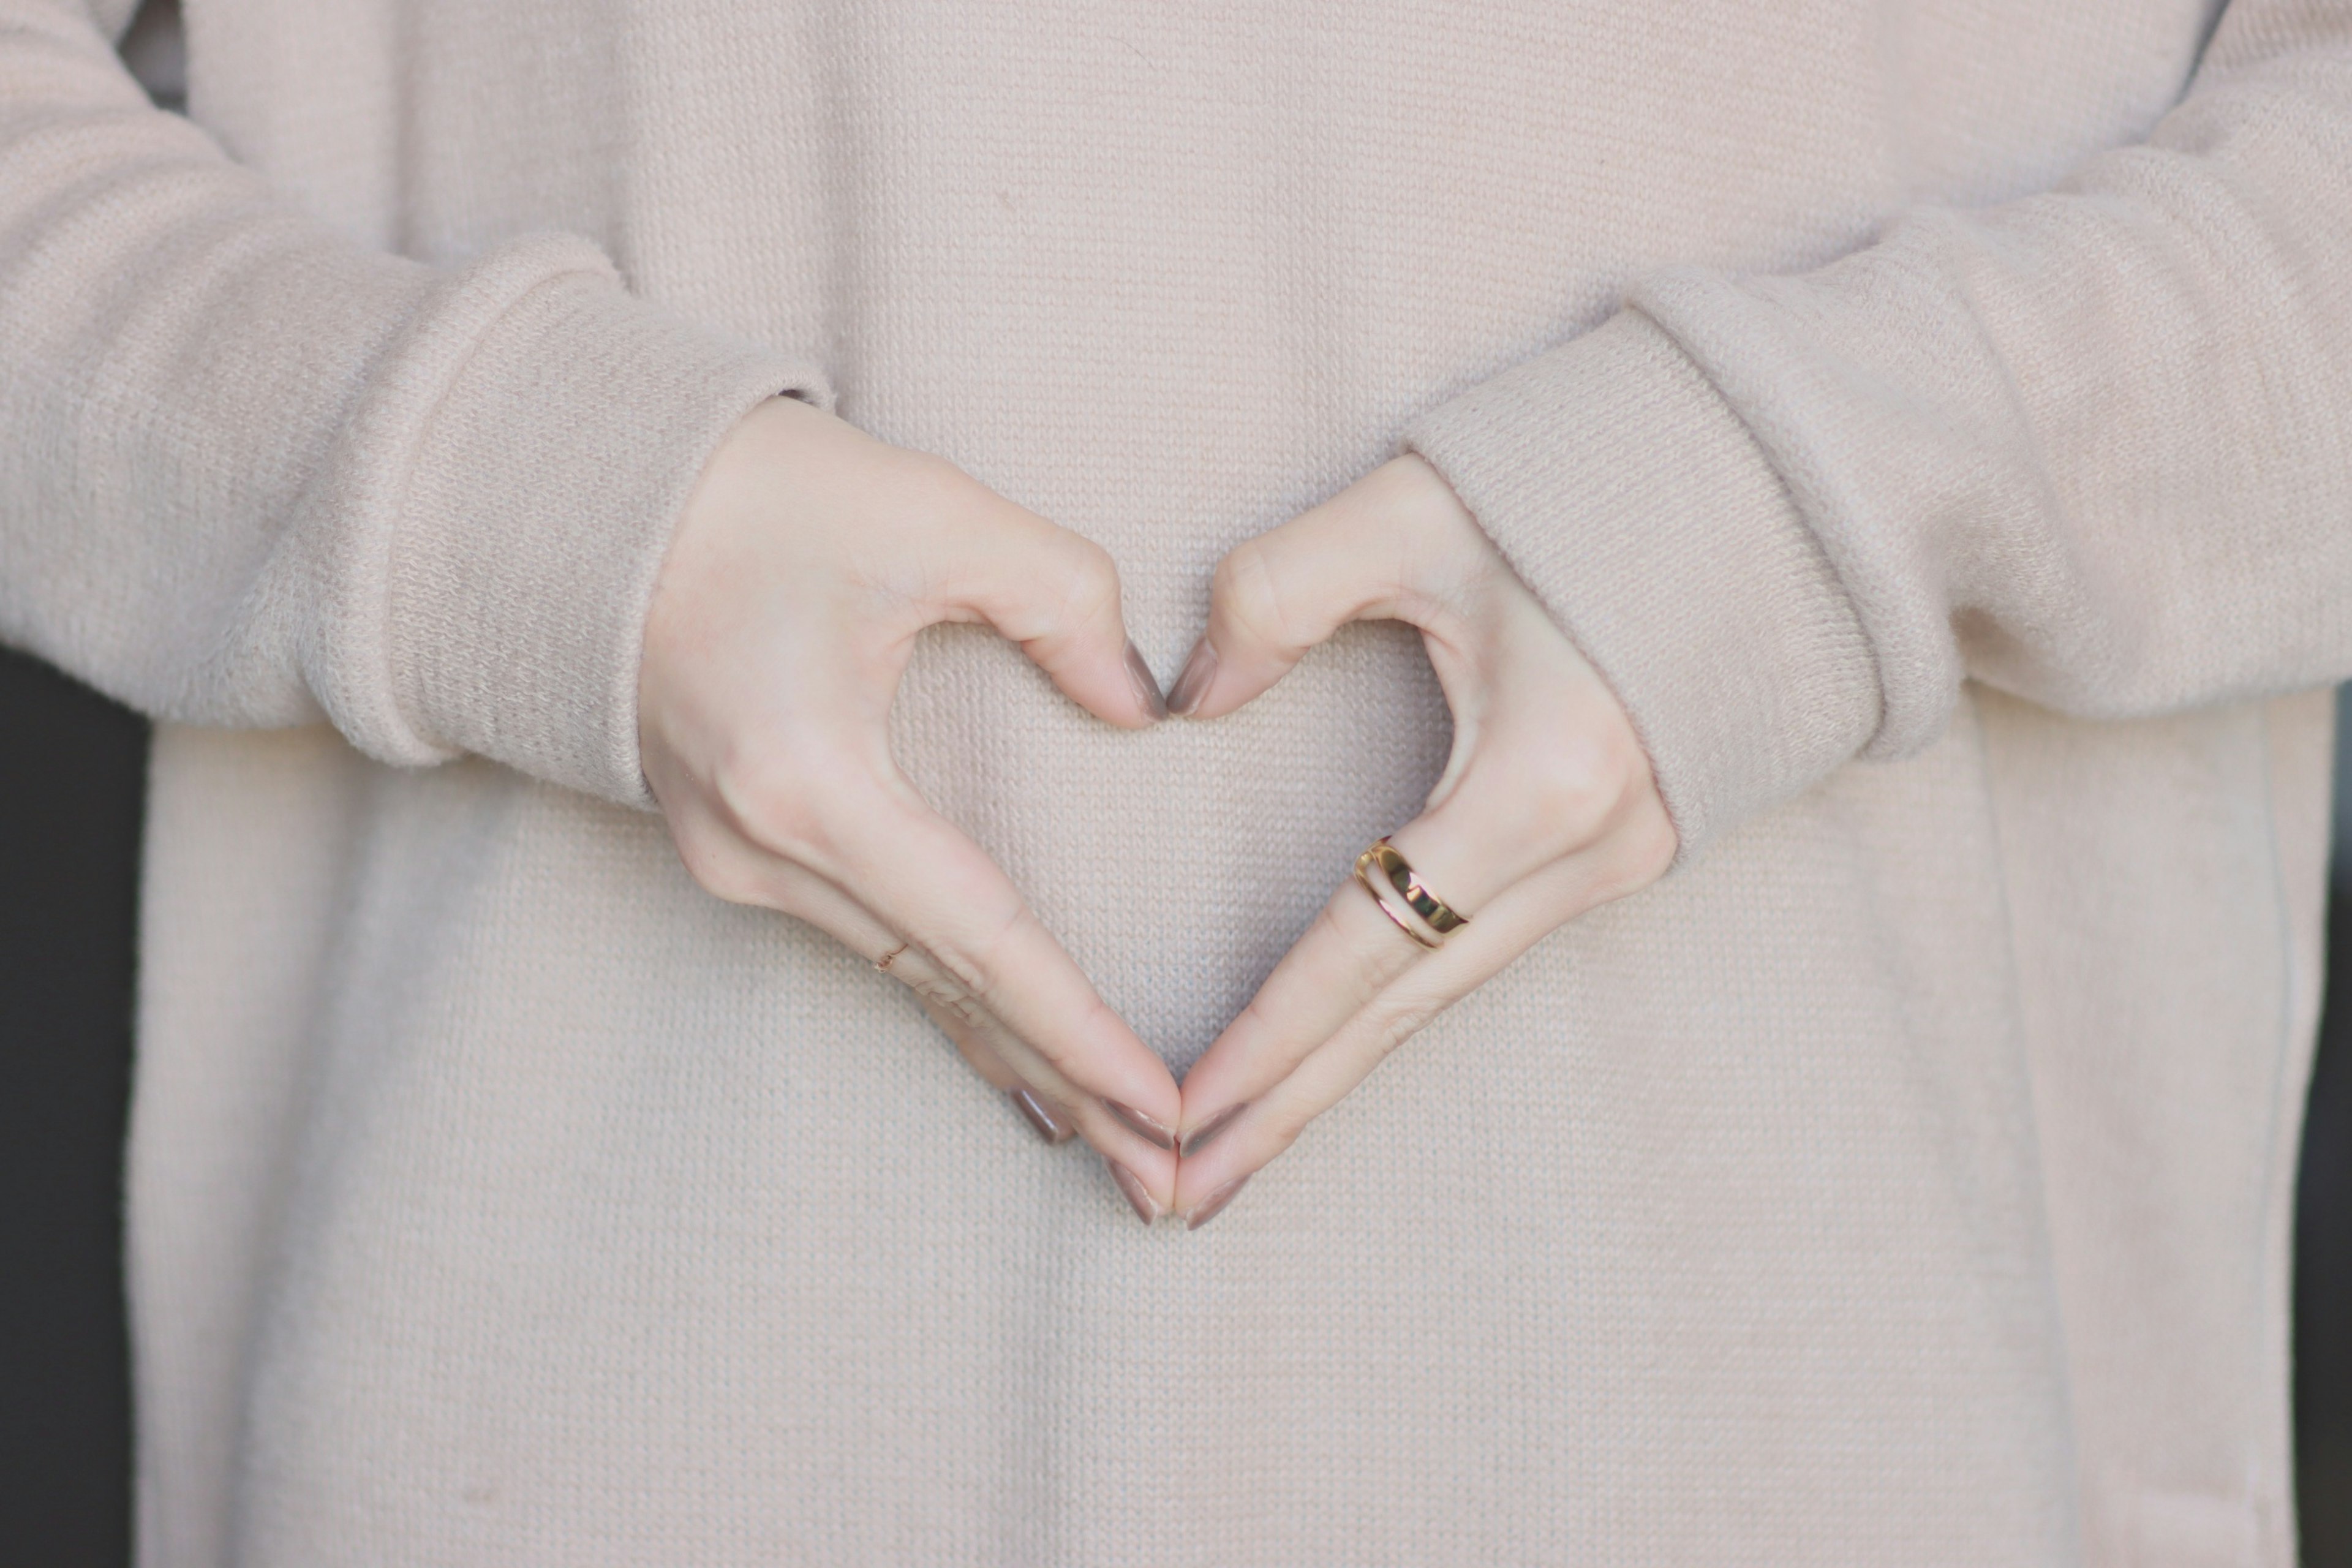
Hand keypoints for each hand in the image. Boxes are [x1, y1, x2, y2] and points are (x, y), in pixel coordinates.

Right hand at [639, 397, 1182, 1214]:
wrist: (572, 496)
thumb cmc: (751, 492)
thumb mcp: (928, 512)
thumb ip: (1061, 598)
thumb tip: (1140, 705)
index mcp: (810, 783)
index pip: (980, 939)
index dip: (1079, 1029)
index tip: (1165, 1111)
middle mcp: (763, 850)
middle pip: (947, 991)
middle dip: (1065, 1085)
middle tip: (1165, 1184)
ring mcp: (733, 859)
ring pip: (904, 978)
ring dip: (1009, 1053)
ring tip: (1108, 1136)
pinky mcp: (730, 844)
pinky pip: (864, 943)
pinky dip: (944, 999)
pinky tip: (998, 1052)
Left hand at [1165, 455, 1677, 1226]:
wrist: (1774, 487)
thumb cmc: (1592, 484)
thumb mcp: (1417, 507)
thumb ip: (1278, 589)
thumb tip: (1187, 696)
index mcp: (1544, 777)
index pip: (1370, 940)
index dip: (1268, 1032)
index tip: (1177, 1111)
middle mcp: (1592, 848)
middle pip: (1408, 1011)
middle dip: (1290, 1105)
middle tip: (1178, 1195)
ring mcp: (1622, 860)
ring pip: (1449, 996)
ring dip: (1339, 1075)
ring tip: (1237, 1150)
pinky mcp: (1621, 851)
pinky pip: (1483, 957)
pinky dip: (1397, 1014)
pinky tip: (1336, 1051)